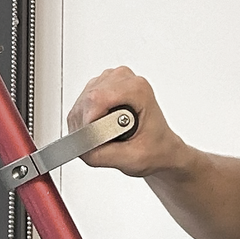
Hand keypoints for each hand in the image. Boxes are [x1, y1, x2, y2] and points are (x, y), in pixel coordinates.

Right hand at [64, 67, 181, 177]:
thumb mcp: (132, 159)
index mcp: (138, 89)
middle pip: (87, 100)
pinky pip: (80, 105)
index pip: (97, 98)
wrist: (160, 147)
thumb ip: (101, 153)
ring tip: (106, 136)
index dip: (90, 122)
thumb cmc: (154, 148)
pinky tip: (101, 129)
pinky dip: (84, 122)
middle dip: (88, 126)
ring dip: (85, 125)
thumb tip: (78, 147)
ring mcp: (110, 80)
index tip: (95, 139)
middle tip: (105, 141)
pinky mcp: (100, 86)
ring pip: (81, 102)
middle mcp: (124, 79)